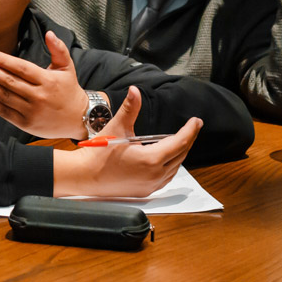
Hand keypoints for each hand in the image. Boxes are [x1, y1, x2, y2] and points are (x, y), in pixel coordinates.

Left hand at [0, 31, 87, 138]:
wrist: (79, 119)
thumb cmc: (70, 90)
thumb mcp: (68, 68)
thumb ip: (59, 49)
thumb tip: (49, 33)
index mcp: (48, 80)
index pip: (22, 68)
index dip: (4, 61)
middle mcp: (39, 96)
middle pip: (10, 82)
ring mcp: (32, 111)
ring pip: (5, 97)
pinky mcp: (26, 124)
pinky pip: (5, 112)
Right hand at [55, 87, 201, 196]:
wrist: (84, 176)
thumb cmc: (98, 153)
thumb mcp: (116, 128)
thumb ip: (129, 108)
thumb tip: (135, 90)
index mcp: (151, 159)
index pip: (179, 142)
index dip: (190, 130)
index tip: (196, 121)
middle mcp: (155, 175)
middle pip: (180, 155)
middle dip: (188, 140)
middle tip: (192, 128)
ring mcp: (151, 185)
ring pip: (175, 167)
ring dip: (179, 153)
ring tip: (181, 140)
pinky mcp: (145, 191)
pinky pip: (166, 177)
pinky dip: (170, 166)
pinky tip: (167, 159)